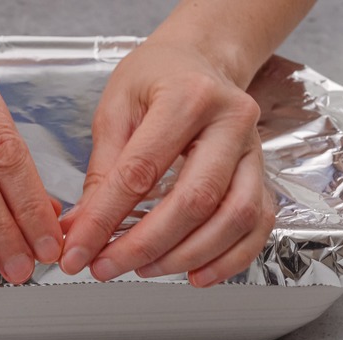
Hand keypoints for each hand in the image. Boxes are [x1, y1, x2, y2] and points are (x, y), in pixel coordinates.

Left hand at [60, 41, 275, 286]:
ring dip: (185, 256)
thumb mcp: (116, 107)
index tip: (78, 251)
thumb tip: (79, 228)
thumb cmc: (156, 78)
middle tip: (107, 267)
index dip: (105, 219)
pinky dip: (229, 260)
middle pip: (195, 200)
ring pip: (233, 219)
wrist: (202, 60)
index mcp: (187, 97)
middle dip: (145, 245)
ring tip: (142, 270)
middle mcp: (231, 123)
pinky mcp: (264, 175)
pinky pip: (259, 226)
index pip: (141, 171)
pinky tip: (194, 274)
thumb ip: (101, 170)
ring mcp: (254, 151)